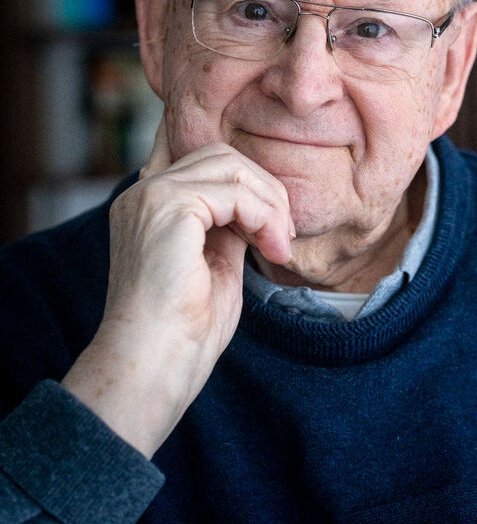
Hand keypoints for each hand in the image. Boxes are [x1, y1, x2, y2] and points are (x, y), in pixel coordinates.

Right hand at [62, 115, 293, 457]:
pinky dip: (264, 216)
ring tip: (280, 245)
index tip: (274, 224)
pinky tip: (272, 249)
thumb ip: (228, 227)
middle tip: (284, 235)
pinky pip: (235, 191)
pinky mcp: (168, 206)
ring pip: (231, 165)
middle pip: (223, 156)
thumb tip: (259, 206)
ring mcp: (153, 195)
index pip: (206, 161)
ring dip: (269, 203)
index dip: (246, 180)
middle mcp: (144, 192)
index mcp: (150, 205)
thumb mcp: (215, 263)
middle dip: (265, 189)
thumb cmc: (185, 330)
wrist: (154, 367)